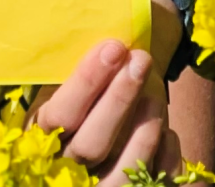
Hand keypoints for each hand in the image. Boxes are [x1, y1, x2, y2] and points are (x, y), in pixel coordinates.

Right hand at [32, 40, 174, 185]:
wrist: (104, 112)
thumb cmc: (88, 91)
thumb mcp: (72, 79)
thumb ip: (82, 70)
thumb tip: (108, 41)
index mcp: (45, 130)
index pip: (62, 114)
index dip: (87, 81)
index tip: (114, 47)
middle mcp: (67, 163)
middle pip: (91, 146)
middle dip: (118, 100)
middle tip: (140, 61)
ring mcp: (97, 182)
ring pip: (118, 176)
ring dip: (142, 135)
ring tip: (156, 98)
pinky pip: (149, 184)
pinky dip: (164, 160)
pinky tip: (169, 133)